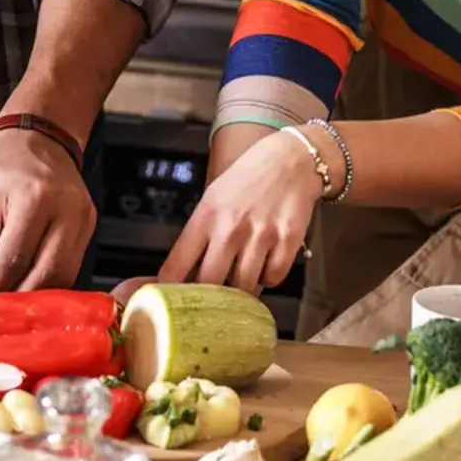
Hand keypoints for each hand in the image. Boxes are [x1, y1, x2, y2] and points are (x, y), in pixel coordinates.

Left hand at [0, 129, 96, 291]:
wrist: (39, 137)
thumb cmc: (3, 168)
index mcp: (34, 199)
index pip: (16, 258)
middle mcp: (66, 209)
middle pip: (48, 273)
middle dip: (22, 298)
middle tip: (1, 310)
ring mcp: (84, 218)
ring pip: (65, 275)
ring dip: (40, 293)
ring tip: (16, 300)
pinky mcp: (91, 225)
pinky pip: (73, 264)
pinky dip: (53, 279)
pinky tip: (34, 283)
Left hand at [158, 129, 324, 295]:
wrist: (290, 160)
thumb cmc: (248, 178)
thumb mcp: (213, 198)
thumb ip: (200, 233)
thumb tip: (186, 272)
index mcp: (206, 216)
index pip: (176, 266)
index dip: (169, 289)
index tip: (170, 300)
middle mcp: (230, 228)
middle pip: (210, 284)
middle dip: (209, 296)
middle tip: (212, 297)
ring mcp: (260, 236)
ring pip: (244, 287)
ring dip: (242, 289)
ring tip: (242, 276)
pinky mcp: (287, 241)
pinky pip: (273, 278)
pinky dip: (268, 278)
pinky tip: (266, 264)